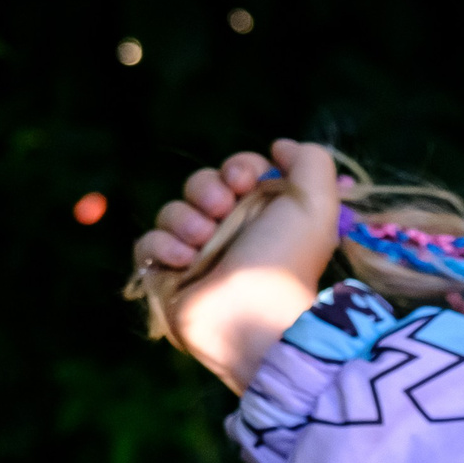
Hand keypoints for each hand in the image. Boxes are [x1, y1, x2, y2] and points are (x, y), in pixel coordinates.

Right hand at [131, 139, 347, 393]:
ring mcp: (199, 254)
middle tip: (222, 210)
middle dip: (207, 190)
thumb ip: (310, 162)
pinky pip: (148, 243)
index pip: (239, 171)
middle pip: (201, 185)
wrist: (253, 316)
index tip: (244, 180)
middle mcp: (234, 232)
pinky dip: (163, 247)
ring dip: (185, 220)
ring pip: (172, 212)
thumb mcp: (316, 204)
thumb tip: (279, 146)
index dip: (238, 167)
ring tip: (203, 242)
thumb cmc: (285, 259)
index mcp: (267, 215)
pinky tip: (184, 261)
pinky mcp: (169, 275)